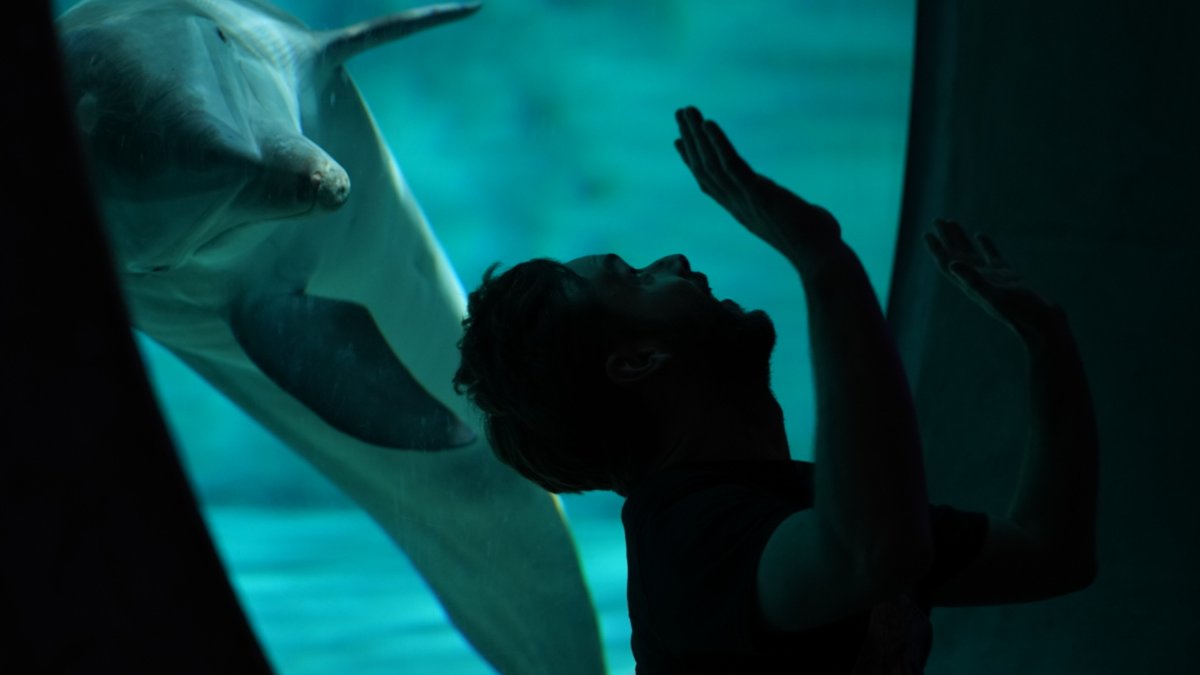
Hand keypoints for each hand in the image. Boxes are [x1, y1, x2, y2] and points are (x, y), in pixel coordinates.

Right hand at [673, 106, 841, 273]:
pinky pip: (731, 166)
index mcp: (742, 209)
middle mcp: (737, 205)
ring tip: (687, 111)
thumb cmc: (816, 243)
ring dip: (696, 135)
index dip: (691, 160)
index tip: (678, 140)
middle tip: (680, 112)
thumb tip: (813, 214)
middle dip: (690, 139)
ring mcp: (745, 200)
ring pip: (710, 164)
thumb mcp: (797, 222)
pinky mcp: (758, 194)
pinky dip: (718, 144)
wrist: (821, 258)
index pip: (709, 182)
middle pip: (703, 169)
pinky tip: (709, 124)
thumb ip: (795, 213)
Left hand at [924, 219, 1063, 342]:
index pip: (948, 264)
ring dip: (961, 239)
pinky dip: (985, 245)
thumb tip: (952, 265)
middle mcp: (978, 280)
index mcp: (971, 284)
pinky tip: (980, 234)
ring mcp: (993, 278)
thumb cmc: (1020, 312)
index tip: (927, 233)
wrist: (1042, 324)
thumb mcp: (995, 294)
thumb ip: (973, 280)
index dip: (936, 249)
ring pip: (972, 254)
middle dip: (946, 238)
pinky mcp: (1008, 276)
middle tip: (936, 220)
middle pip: (956, 255)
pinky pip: (992, 257)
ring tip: (952, 222)